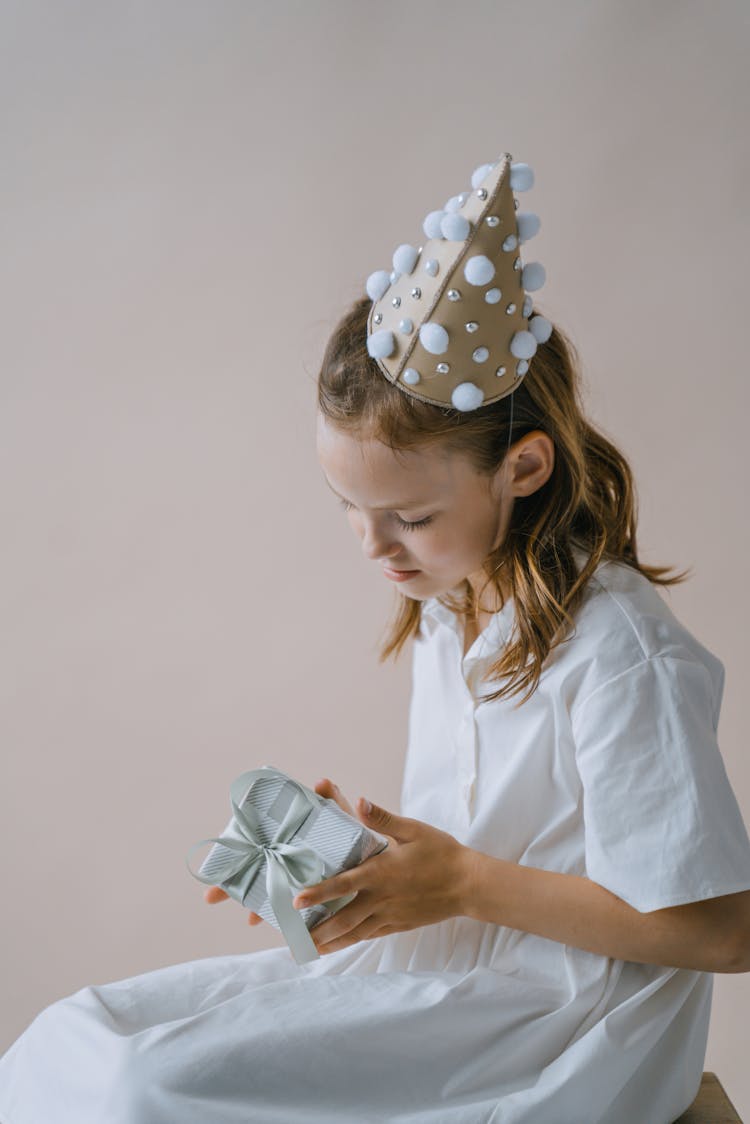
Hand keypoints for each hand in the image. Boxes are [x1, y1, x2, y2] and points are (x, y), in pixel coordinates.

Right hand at [203, 777, 357, 926]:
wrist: (380, 865)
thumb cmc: (358, 835)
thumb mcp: (344, 818)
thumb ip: (334, 802)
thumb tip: (321, 782)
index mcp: (290, 834)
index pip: (256, 838)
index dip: (236, 846)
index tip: (218, 856)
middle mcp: (287, 855)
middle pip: (252, 867)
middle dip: (230, 881)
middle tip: (210, 895)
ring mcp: (295, 877)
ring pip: (267, 890)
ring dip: (254, 904)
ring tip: (249, 919)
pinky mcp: (309, 897)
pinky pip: (289, 908)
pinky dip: (282, 917)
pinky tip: (281, 928)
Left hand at [292, 798, 470, 954]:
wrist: (469, 884)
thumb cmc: (441, 852)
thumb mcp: (413, 830)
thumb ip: (383, 818)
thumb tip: (359, 801)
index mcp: (381, 872)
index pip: (344, 884)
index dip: (319, 892)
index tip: (296, 900)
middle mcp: (381, 898)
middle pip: (343, 918)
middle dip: (317, 930)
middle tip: (292, 939)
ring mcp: (390, 915)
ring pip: (355, 933)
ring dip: (330, 942)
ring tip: (308, 950)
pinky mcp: (398, 924)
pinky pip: (370, 936)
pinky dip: (351, 942)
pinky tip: (338, 946)